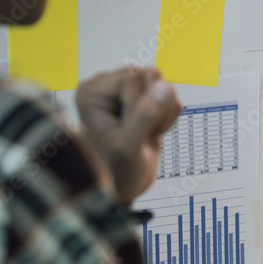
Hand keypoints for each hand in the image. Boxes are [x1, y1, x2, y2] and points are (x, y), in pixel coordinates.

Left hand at [76, 67, 181, 203]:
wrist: (121, 187)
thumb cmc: (115, 172)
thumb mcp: (128, 147)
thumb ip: (145, 115)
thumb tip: (165, 86)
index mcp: (93, 91)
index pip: (134, 77)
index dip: (142, 105)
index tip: (131, 131)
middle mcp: (107, 86)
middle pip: (151, 76)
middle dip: (154, 109)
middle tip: (140, 134)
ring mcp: (126, 92)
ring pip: (163, 86)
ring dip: (162, 114)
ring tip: (145, 135)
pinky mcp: (142, 100)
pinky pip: (169, 97)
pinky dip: (167, 118)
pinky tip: (151, 133)